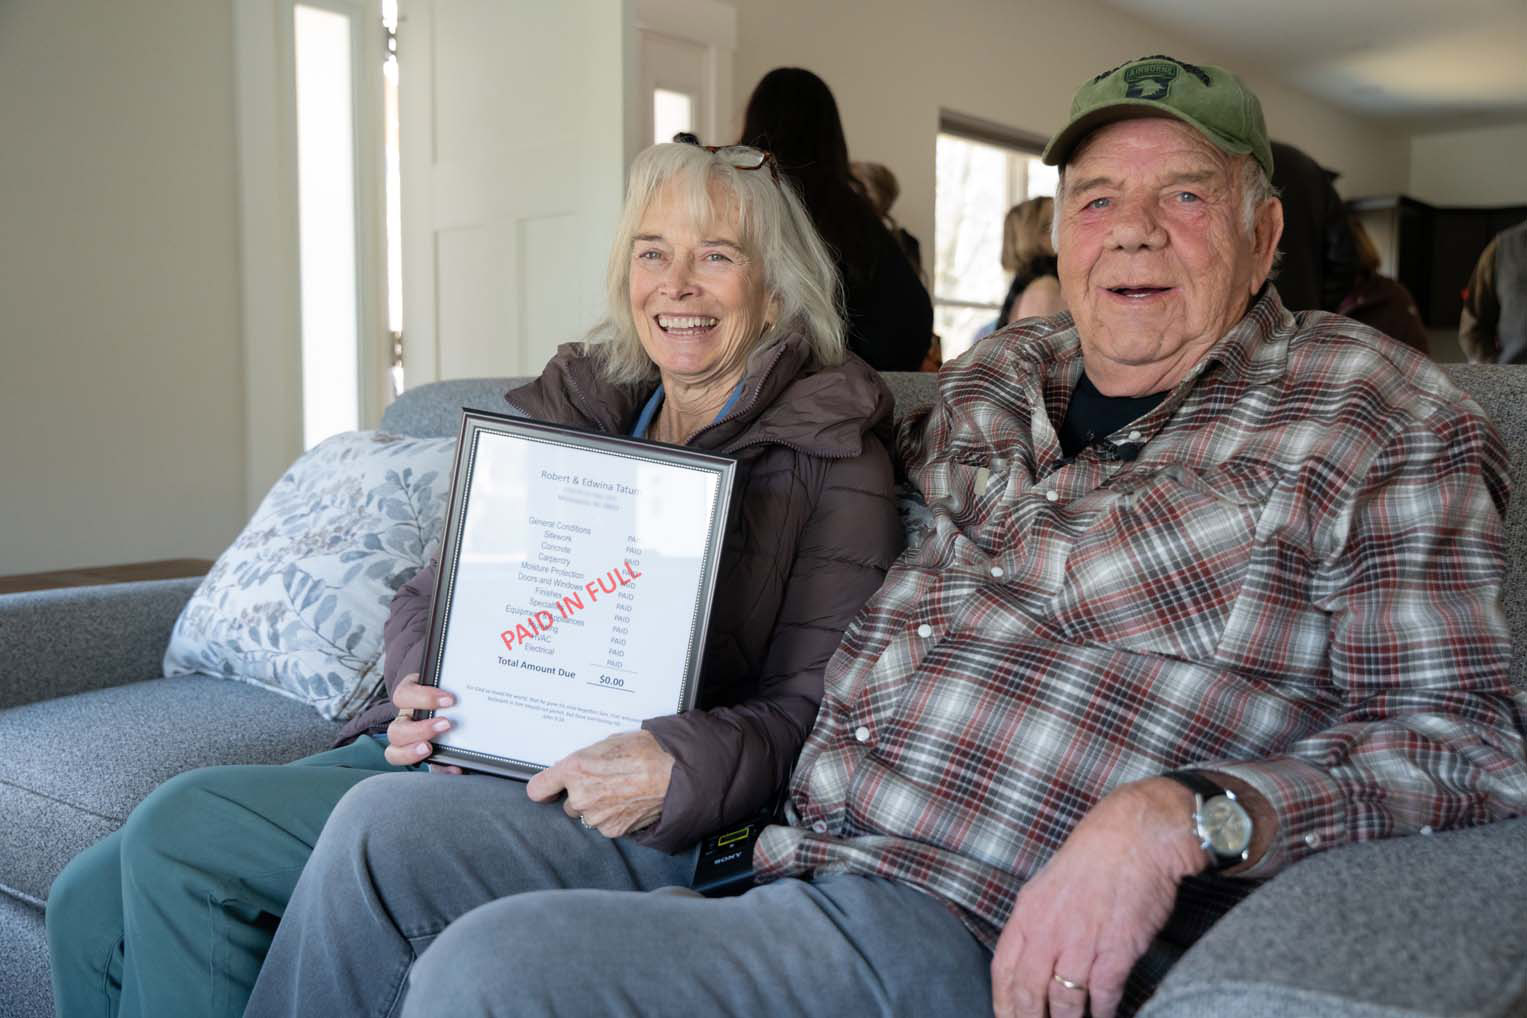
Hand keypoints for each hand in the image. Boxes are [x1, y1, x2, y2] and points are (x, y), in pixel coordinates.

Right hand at [384, 673, 462, 774]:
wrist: (452, 700)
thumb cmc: (448, 687)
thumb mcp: (447, 679)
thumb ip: (454, 679)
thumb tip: (482, 673)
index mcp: (410, 697)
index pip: (403, 695)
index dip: (423, 698)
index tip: (450, 700)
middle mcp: (406, 720)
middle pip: (395, 730)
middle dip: (420, 729)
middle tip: (446, 724)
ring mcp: (410, 740)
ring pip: (394, 751)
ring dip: (412, 751)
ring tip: (431, 748)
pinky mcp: (424, 754)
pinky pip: (424, 768)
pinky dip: (439, 770)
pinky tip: (455, 768)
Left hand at [525, 730, 674, 836]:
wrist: (675, 772)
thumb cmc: (647, 751)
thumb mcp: (607, 743)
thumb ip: (585, 760)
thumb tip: (579, 769)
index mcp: (574, 769)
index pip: (539, 788)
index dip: (546, 788)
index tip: (549, 789)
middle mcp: (580, 796)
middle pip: (569, 803)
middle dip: (583, 795)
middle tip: (607, 782)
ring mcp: (596, 816)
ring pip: (589, 815)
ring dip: (600, 807)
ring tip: (624, 791)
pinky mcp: (612, 830)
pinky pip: (606, 825)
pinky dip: (615, 817)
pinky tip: (630, 802)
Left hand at [990, 778, 1204, 1017]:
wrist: (1136, 836)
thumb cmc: (1094, 856)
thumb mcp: (1048, 883)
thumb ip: (1038, 920)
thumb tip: (1033, 956)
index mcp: (1027, 913)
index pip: (1003, 969)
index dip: (1003, 1002)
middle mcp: (1048, 931)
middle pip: (1028, 992)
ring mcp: (1081, 943)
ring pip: (1063, 1001)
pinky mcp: (1116, 951)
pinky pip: (1102, 995)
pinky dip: (1101, 1013)